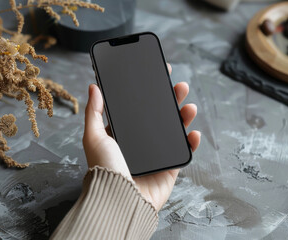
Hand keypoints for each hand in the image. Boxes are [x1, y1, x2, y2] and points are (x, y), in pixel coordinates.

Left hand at [83, 64, 200, 210]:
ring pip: (175, 131)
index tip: (158, 76)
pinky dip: (192, 143)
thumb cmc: (103, 170)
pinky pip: (184, 152)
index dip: (149, 92)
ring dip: (184, 117)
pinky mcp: (169, 168)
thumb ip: (94, 112)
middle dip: (171, 100)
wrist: (118, 199)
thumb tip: (93, 87)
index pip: (139, 108)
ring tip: (189, 106)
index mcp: (123, 134)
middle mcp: (141, 143)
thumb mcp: (93, 137)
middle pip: (160, 116)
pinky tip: (194, 133)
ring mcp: (156, 155)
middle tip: (179, 86)